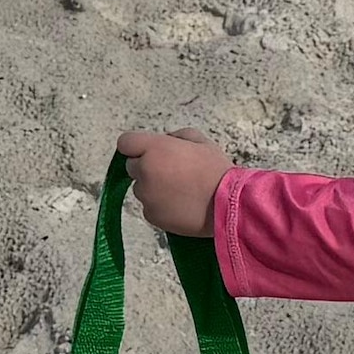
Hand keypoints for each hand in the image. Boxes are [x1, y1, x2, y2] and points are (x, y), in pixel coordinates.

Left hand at [114, 130, 230, 234]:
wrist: (228, 204)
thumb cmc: (216, 170)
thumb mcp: (200, 140)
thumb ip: (176, 136)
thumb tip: (165, 141)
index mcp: (154, 149)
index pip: (126, 142)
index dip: (137, 146)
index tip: (148, 151)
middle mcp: (144, 172)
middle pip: (132, 167)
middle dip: (146, 167)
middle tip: (171, 172)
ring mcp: (146, 196)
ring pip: (141, 189)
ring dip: (153, 188)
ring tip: (180, 191)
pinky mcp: (151, 216)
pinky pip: (149, 207)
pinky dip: (160, 206)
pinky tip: (180, 205)